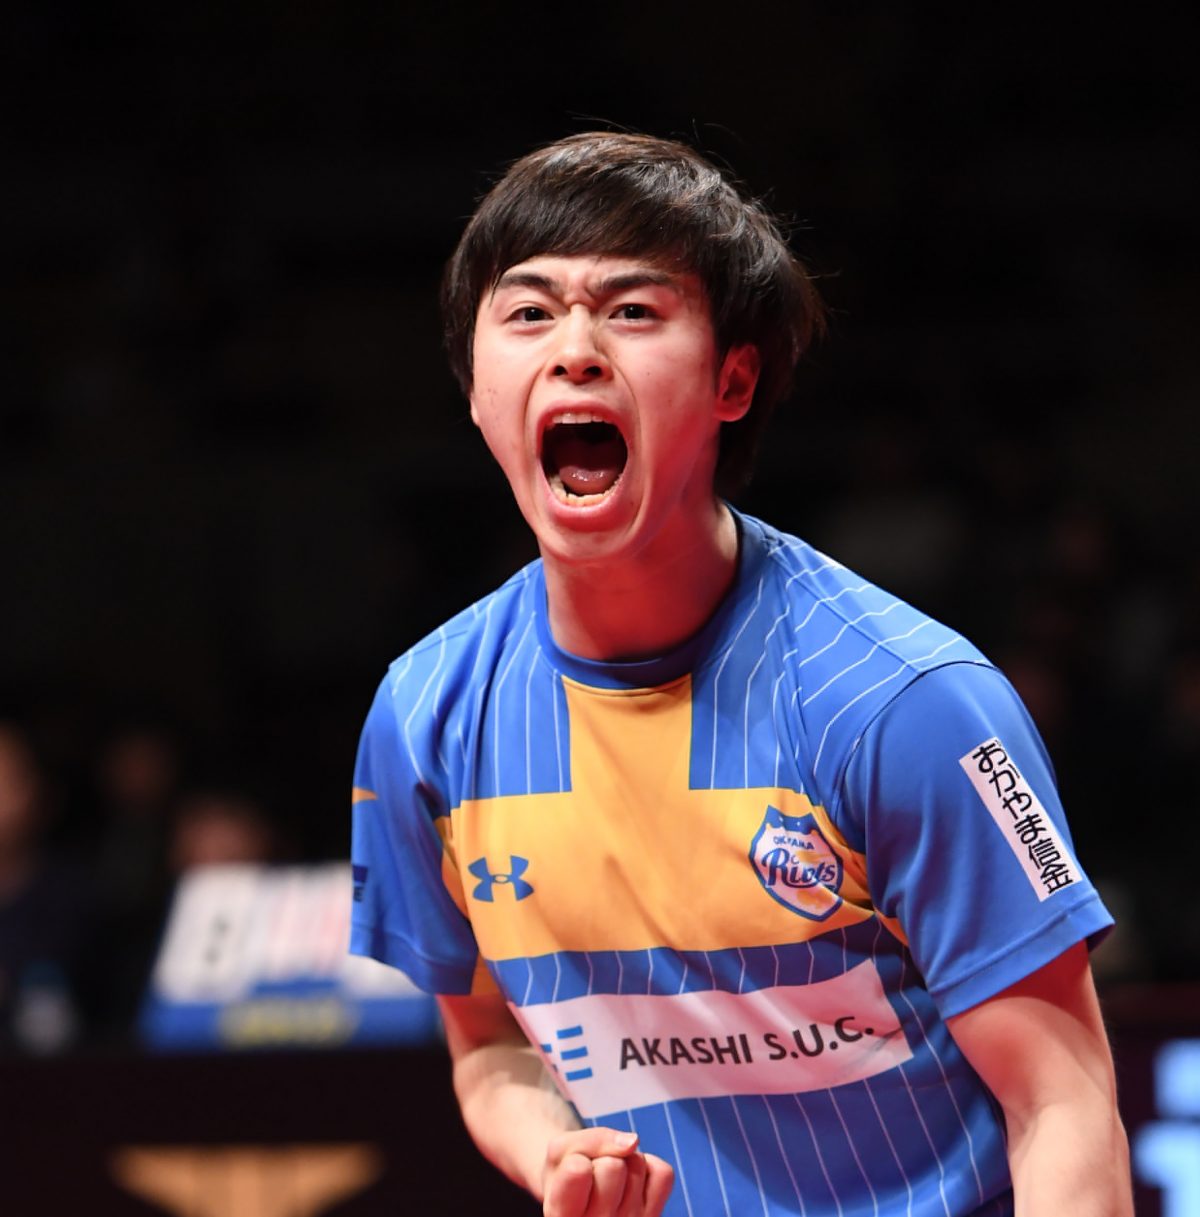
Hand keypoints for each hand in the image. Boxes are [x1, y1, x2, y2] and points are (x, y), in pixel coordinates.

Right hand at [542, 1128, 673, 1216]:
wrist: (580, 1199)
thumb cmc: (566, 1174)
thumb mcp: (560, 1152)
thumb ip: (589, 1141)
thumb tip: (633, 1142)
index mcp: (562, 1215)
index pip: (579, 1170)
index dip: (577, 1159)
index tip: (574, 1174)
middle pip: (613, 1165)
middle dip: (603, 1158)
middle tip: (593, 1178)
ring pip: (637, 1164)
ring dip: (624, 1162)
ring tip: (609, 1183)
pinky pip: (662, 1173)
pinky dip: (648, 1168)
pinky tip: (631, 1186)